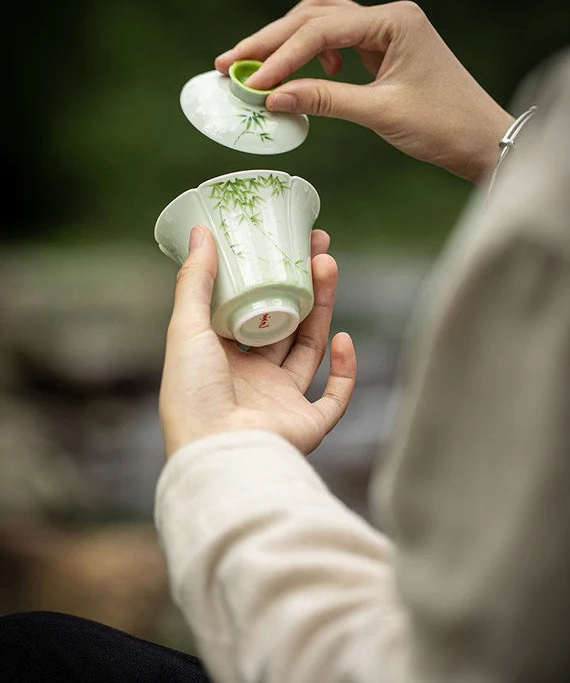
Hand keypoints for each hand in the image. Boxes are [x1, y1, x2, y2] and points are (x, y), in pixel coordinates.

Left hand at [159, 225, 356, 458]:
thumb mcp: (186, 326)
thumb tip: (200, 230)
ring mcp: (281, 402)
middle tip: (317, 247)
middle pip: (285, 323)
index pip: (249, 309)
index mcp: (221, 358)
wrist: (216, 453)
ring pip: (310, 349)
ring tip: (328, 266)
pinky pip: (334, 397)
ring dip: (323, 309)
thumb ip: (195, 280)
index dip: (266, 276)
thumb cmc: (193, 393)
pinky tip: (345, 339)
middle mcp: (252, 379)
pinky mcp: (307, 425)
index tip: (283, 243)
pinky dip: (345, 370)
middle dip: (302, 285)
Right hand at [215, 0, 513, 182]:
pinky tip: (303, 77)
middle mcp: (388, 16)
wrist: (482, 141)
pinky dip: (310, 55)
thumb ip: (325, 101)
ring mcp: (385, 31)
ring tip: (252, 66)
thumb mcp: (380, 113)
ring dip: (286, 43)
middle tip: (230, 63)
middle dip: (271, 41)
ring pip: (321, 23)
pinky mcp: (383, 49)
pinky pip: (335, 42)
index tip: (249, 82)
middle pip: (314, 16)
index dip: (281, 57)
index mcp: (394, 20)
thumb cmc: (443, 126)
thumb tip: (272, 97)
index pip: (321, 31)